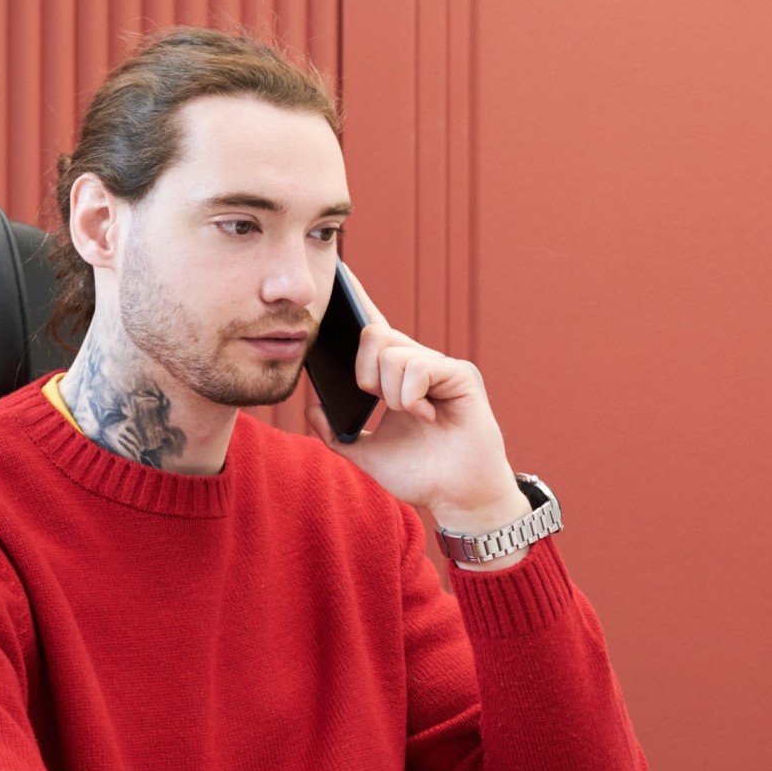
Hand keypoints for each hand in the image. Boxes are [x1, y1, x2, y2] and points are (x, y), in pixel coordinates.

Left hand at [301, 266, 521, 530]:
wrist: (456, 497)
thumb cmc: (421, 475)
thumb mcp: (366, 454)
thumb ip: (336, 434)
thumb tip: (311, 409)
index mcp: (396, 377)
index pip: (372, 330)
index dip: (358, 300)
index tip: (341, 273)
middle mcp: (418, 364)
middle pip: (373, 335)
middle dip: (364, 373)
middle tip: (379, 404)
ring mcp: (440, 367)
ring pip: (392, 353)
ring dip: (392, 394)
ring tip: (414, 416)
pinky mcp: (460, 375)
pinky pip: (419, 366)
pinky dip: (412, 396)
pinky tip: (428, 415)